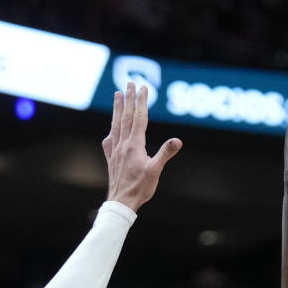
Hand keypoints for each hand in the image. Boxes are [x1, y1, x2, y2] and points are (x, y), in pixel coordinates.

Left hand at [104, 82, 181, 210]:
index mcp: (134, 145)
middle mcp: (122, 144)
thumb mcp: (156, 171)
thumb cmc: (140, 188)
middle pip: (125, 117)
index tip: (143, 88)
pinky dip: (111, 130)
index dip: (141, 102)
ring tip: (117, 95)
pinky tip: (111, 130)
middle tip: (129, 84)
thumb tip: (177, 140)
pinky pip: (110, 140)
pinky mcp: (111, 159)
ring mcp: (115, 151)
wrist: (121, 203)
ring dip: (117, 109)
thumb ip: (165, 153)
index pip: (139, 118)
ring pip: (116, 124)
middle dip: (128, 99)